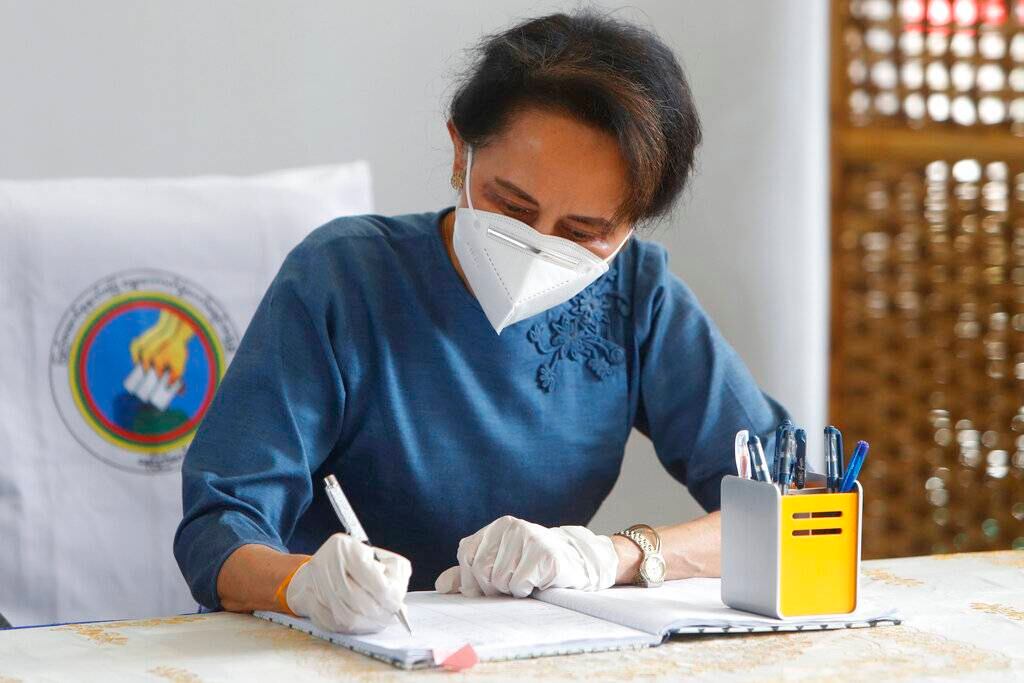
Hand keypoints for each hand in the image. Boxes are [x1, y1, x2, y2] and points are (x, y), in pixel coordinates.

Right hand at [284, 533, 410, 633]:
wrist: (322, 563)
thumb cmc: (358, 560)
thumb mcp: (380, 557)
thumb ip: (396, 575)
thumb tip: (400, 606)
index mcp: (346, 548)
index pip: (376, 583)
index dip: (391, 599)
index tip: (398, 605)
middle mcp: (325, 565)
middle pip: (360, 603)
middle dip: (381, 615)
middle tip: (391, 617)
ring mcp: (313, 585)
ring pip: (347, 618)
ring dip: (368, 624)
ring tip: (380, 621)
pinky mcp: (308, 603)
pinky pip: (335, 625)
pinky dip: (353, 628)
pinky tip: (364, 623)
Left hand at [434, 515, 617, 597]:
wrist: (577, 561)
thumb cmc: (532, 565)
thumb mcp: (498, 564)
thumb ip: (468, 573)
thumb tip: (441, 586)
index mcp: (495, 528)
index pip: (466, 555)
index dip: (472, 579)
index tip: (489, 586)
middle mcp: (510, 527)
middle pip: (481, 570)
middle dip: (494, 587)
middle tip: (512, 584)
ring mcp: (530, 538)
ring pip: (500, 580)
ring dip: (512, 590)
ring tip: (527, 580)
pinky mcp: (546, 555)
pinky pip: (520, 585)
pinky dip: (527, 591)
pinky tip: (539, 582)